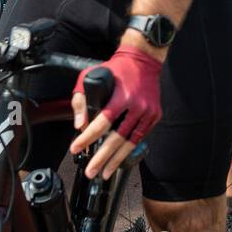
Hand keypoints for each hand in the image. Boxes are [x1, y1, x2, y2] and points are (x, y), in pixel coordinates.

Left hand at [69, 45, 162, 179]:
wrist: (144, 60)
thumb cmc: (117, 68)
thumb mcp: (91, 76)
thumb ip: (81, 100)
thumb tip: (80, 125)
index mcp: (122, 95)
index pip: (102, 123)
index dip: (88, 138)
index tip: (76, 148)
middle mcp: (137, 105)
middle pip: (117, 138)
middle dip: (102, 157)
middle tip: (91, 171)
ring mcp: (148, 112)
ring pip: (130, 142)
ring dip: (116, 160)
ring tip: (105, 172)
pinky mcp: (155, 115)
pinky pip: (140, 137)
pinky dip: (128, 149)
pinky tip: (119, 159)